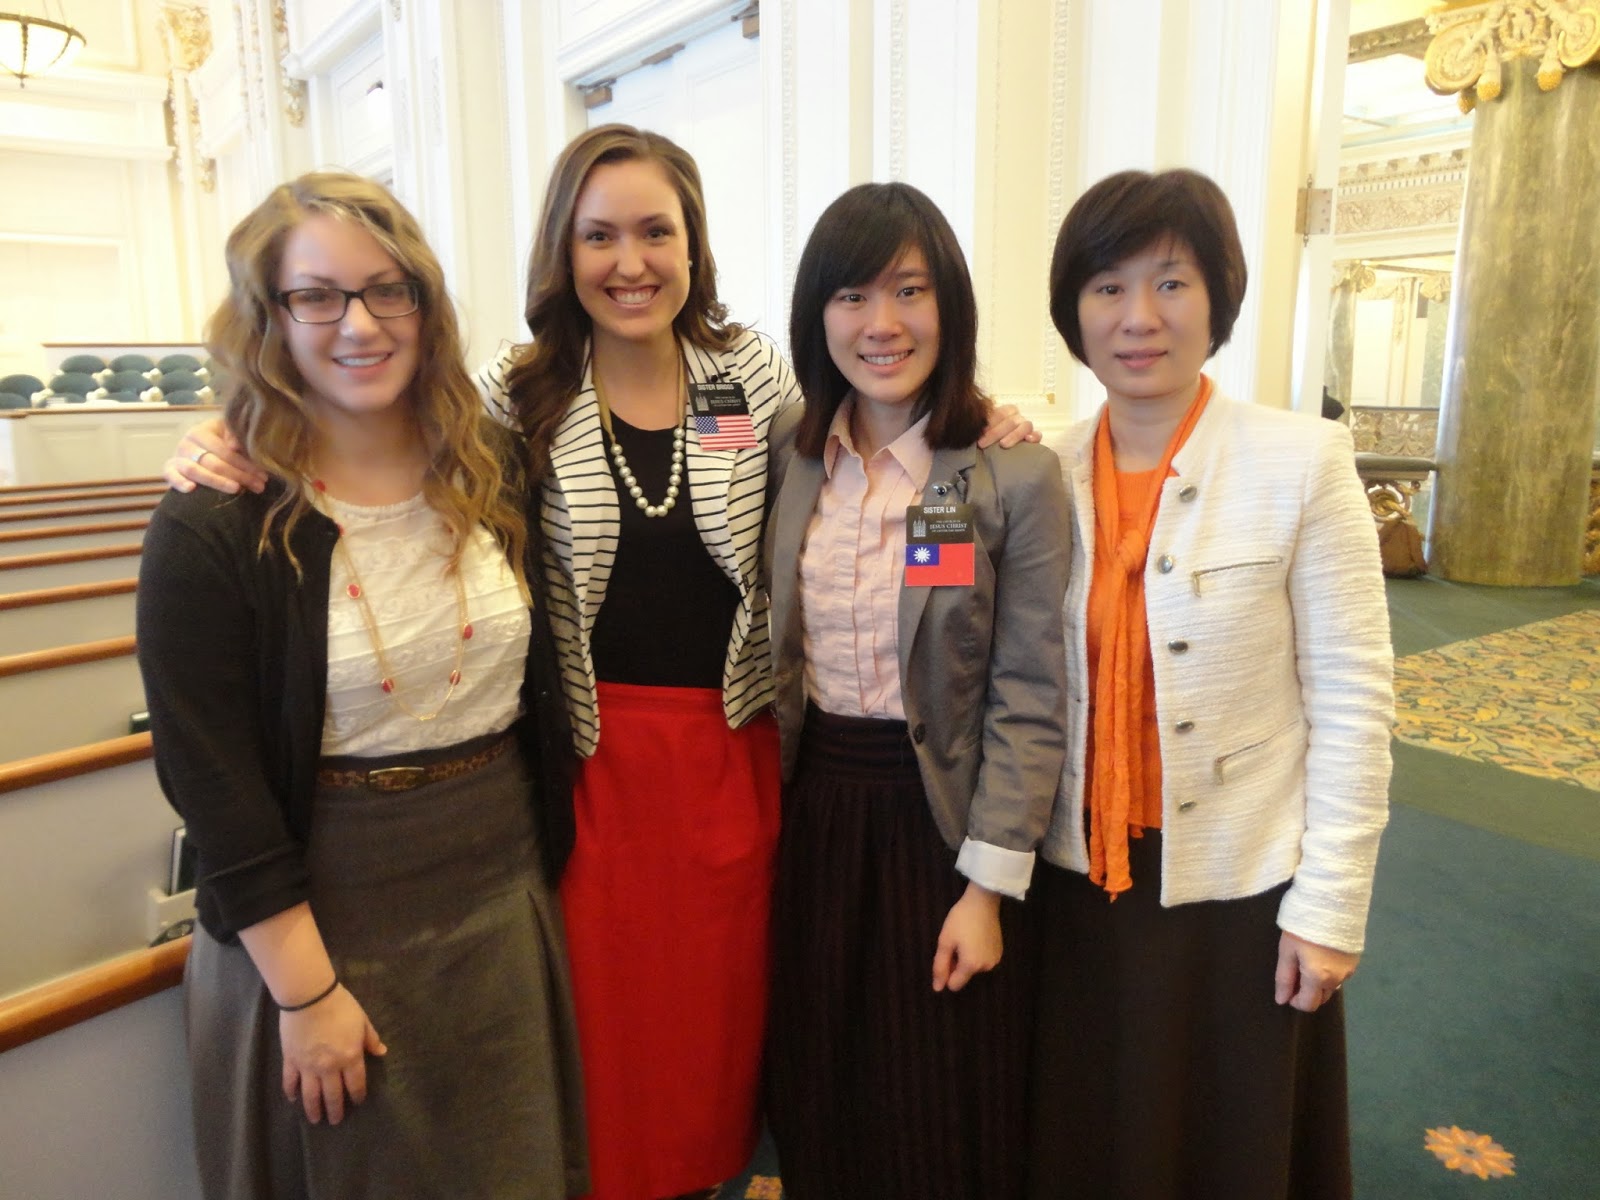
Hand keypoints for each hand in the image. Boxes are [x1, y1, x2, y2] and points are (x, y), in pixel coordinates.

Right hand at [165, 417, 267, 493]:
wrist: (198, 448)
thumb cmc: (220, 441)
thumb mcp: (229, 435)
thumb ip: (235, 437)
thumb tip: (234, 446)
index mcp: (202, 431)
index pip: (225, 450)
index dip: (245, 464)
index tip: (263, 475)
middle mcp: (187, 443)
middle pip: (213, 462)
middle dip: (239, 475)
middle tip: (258, 485)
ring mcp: (177, 456)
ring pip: (195, 470)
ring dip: (217, 482)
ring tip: (236, 489)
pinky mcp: (169, 468)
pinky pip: (169, 475)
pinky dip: (178, 482)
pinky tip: (191, 489)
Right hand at [278, 985, 386, 1124]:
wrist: (310, 997)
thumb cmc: (340, 1006)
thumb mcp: (362, 1020)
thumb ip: (370, 1039)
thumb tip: (381, 1052)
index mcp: (350, 1057)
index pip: (356, 1083)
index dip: (357, 1096)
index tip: (357, 1103)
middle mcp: (329, 1067)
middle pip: (333, 1095)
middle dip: (335, 1110)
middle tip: (336, 1121)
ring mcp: (308, 1066)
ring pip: (311, 1095)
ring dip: (313, 1109)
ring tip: (316, 1120)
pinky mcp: (291, 1060)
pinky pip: (290, 1081)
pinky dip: (291, 1092)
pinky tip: (293, 1100)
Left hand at [932, 882, 1002, 992]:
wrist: (983, 901)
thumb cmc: (960, 920)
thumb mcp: (945, 941)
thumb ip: (940, 966)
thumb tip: (938, 989)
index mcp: (971, 966)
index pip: (954, 985)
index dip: (946, 972)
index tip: (947, 954)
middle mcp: (986, 968)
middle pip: (964, 976)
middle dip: (957, 964)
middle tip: (956, 943)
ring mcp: (995, 960)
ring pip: (974, 969)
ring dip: (967, 959)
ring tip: (966, 939)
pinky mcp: (1000, 952)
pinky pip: (983, 961)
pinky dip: (977, 954)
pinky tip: (976, 938)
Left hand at [977, 403, 1041, 448]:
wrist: (1000, 449)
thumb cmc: (988, 437)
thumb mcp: (982, 429)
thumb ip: (979, 425)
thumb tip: (969, 426)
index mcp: (1005, 411)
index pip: (999, 413)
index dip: (989, 424)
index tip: (977, 436)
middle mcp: (1017, 417)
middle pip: (1010, 421)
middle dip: (995, 433)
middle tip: (982, 444)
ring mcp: (1026, 426)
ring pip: (1025, 426)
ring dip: (1014, 435)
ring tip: (1003, 445)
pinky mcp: (1034, 437)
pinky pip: (1037, 434)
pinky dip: (1035, 436)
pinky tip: (1028, 440)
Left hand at [1274, 930, 1359, 1012]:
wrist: (1333, 901)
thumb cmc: (1304, 925)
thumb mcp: (1287, 950)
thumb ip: (1284, 977)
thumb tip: (1282, 1000)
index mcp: (1318, 978)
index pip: (1309, 1004)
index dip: (1295, 1001)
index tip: (1287, 988)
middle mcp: (1338, 979)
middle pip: (1322, 997)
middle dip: (1307, 992)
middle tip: (1296, 972)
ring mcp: (1350, 969)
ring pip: (1332, 986)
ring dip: (1319, 982)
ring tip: (1308, 960)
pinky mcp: (1356, 959)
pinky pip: (1341, 974)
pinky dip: (1330, 972)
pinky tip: (1322, 955)